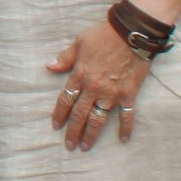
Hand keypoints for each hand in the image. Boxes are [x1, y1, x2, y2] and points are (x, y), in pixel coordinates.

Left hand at [48, 19, 148, 148]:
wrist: (131, 33)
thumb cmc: (103, 35)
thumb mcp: (79, 43)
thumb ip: (65, 58)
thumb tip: (49, 66)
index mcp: (80, 76)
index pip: (66, 100)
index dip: (59, 114)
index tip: (55, 126)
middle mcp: (93, 88)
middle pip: (80, 114)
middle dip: (73, 131)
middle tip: (69, 145)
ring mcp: (111, 93)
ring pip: (99, 119)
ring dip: (92, 134)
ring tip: (86, 147)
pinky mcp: (128, 94)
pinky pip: (127, 115)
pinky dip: (125, 128)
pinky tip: (122, 140)